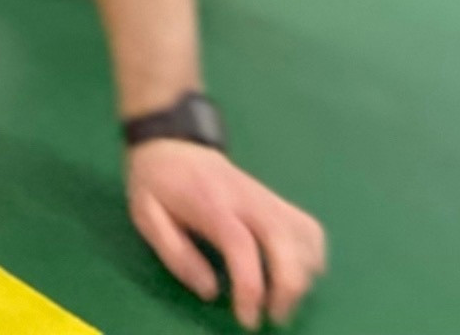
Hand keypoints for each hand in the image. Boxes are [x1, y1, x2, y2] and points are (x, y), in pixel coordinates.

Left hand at [126, 141, 326, 329]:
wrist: (173, 142)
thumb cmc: (157, 183)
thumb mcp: (146, 216)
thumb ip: (176, 255)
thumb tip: (210, 291)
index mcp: (210, 204)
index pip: (241, 245)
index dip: (250, 287)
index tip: (248, 318)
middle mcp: (246, 199)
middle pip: (284, 240)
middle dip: (289, 287)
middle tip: (275, 317)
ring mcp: (266, 197)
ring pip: (305, 234)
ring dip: (304, 274)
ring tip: (284, 300)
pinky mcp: (276, 200)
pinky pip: (308, 227)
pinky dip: (312, 255)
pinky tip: (297, 274)